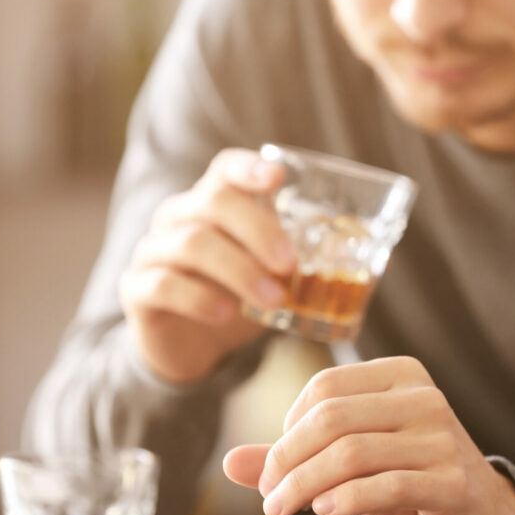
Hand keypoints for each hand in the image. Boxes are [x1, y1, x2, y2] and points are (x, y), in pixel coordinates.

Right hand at [119, 149, 296, 384]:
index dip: (249, 168)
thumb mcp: (273, 278)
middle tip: (291, 265)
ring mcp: (153, 250)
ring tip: (273, 301)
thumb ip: (307, 264)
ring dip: (239, 271)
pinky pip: (163, 284)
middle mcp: (178, 217)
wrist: (188, 347)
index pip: (225, 169)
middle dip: (258, 231)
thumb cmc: (237, 298)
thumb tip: (377, 264)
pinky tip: (226, 314)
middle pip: (214, 203)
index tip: (279, 177)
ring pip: (191, 244)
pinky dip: (199, 298)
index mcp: (212, 203)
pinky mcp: (136, 289)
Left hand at [222, 356, 514, 514]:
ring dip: (306, 485)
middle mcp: (424, 399)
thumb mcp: (355, 464)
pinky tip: (326, 511)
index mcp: (401, 377)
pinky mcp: (452, 482)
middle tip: (270, 494)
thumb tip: (233, 460)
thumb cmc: (419, 484)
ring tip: (287, 508)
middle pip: (332, 418)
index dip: (287, 428)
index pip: (325, 389)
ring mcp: (442, 439)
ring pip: (352, 452)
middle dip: (287, 460)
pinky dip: (345, 499)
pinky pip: (387, 484)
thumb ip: (297, 456)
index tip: (275, 465)